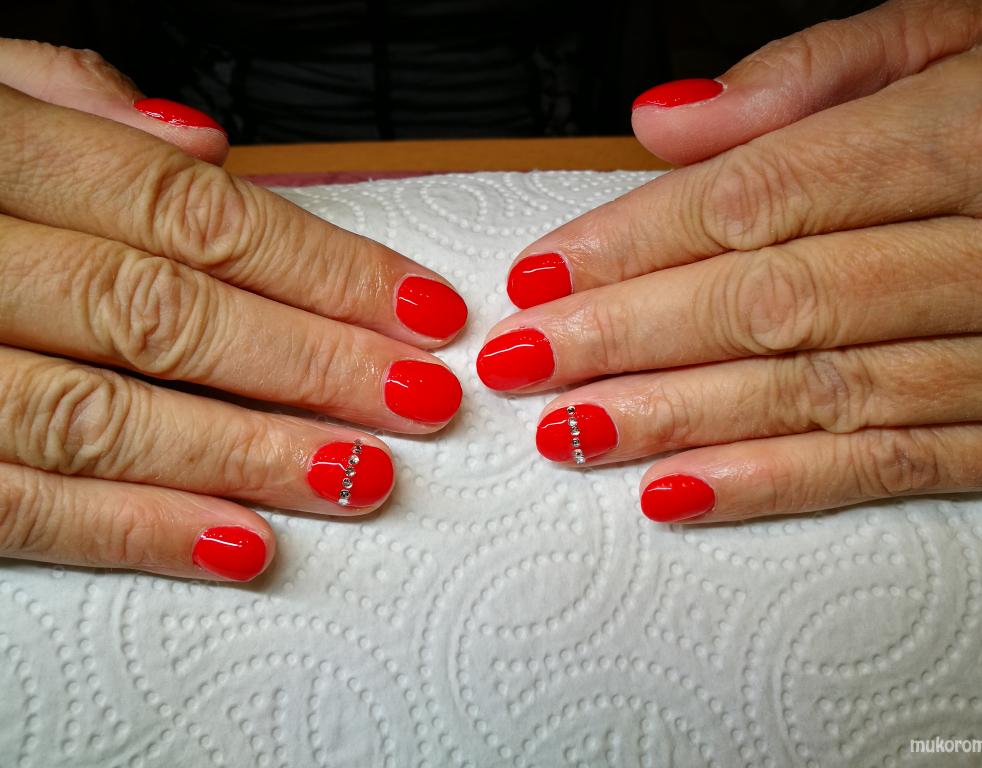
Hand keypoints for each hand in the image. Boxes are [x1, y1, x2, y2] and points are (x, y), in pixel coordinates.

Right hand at [0, 40, 466, 580]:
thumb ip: (56, 100)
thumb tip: (199, 140)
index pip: (195, 215)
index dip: (322, 264)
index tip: (416, 308)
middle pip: (171, 314)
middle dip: (310, 364)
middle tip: (416, 399)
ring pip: (105, 413)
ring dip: (246, 454)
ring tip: (357, 478)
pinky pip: (15, 500)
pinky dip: (131, 526)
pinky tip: (236, 543)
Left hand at [479, 0, 981, 522]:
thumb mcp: (971, 33)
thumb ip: (815, 74)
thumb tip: (665, 121)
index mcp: (978, 132)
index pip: (762, 198)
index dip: (637, 243)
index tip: (543, 276)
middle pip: (775, 302)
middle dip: (633, 339)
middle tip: (527, 365)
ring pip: (821, 392)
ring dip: (683, 420)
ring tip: (577, 433)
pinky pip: (896, 464)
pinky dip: (782, 485)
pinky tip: (686, 495)